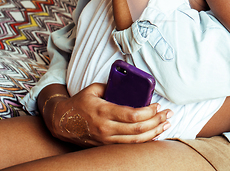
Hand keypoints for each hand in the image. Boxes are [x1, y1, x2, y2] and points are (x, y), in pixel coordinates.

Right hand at [43, 83, 171, 146]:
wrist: (62, 122)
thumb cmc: (80, 102)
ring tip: (166, 124)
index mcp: (103, 111)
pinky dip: (144, 141)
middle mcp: (106, 128)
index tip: (157, 105)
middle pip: (138, 129)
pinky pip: (129, 146)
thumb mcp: (94, 89)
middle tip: (168, 113)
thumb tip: (130, 82)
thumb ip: (112, 85)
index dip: (149, 112)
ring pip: (135, 141)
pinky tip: (155, 134)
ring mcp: (106, 140)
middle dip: (157, 121)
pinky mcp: (106, 146)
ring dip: (154, 132)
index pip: (132, 115)